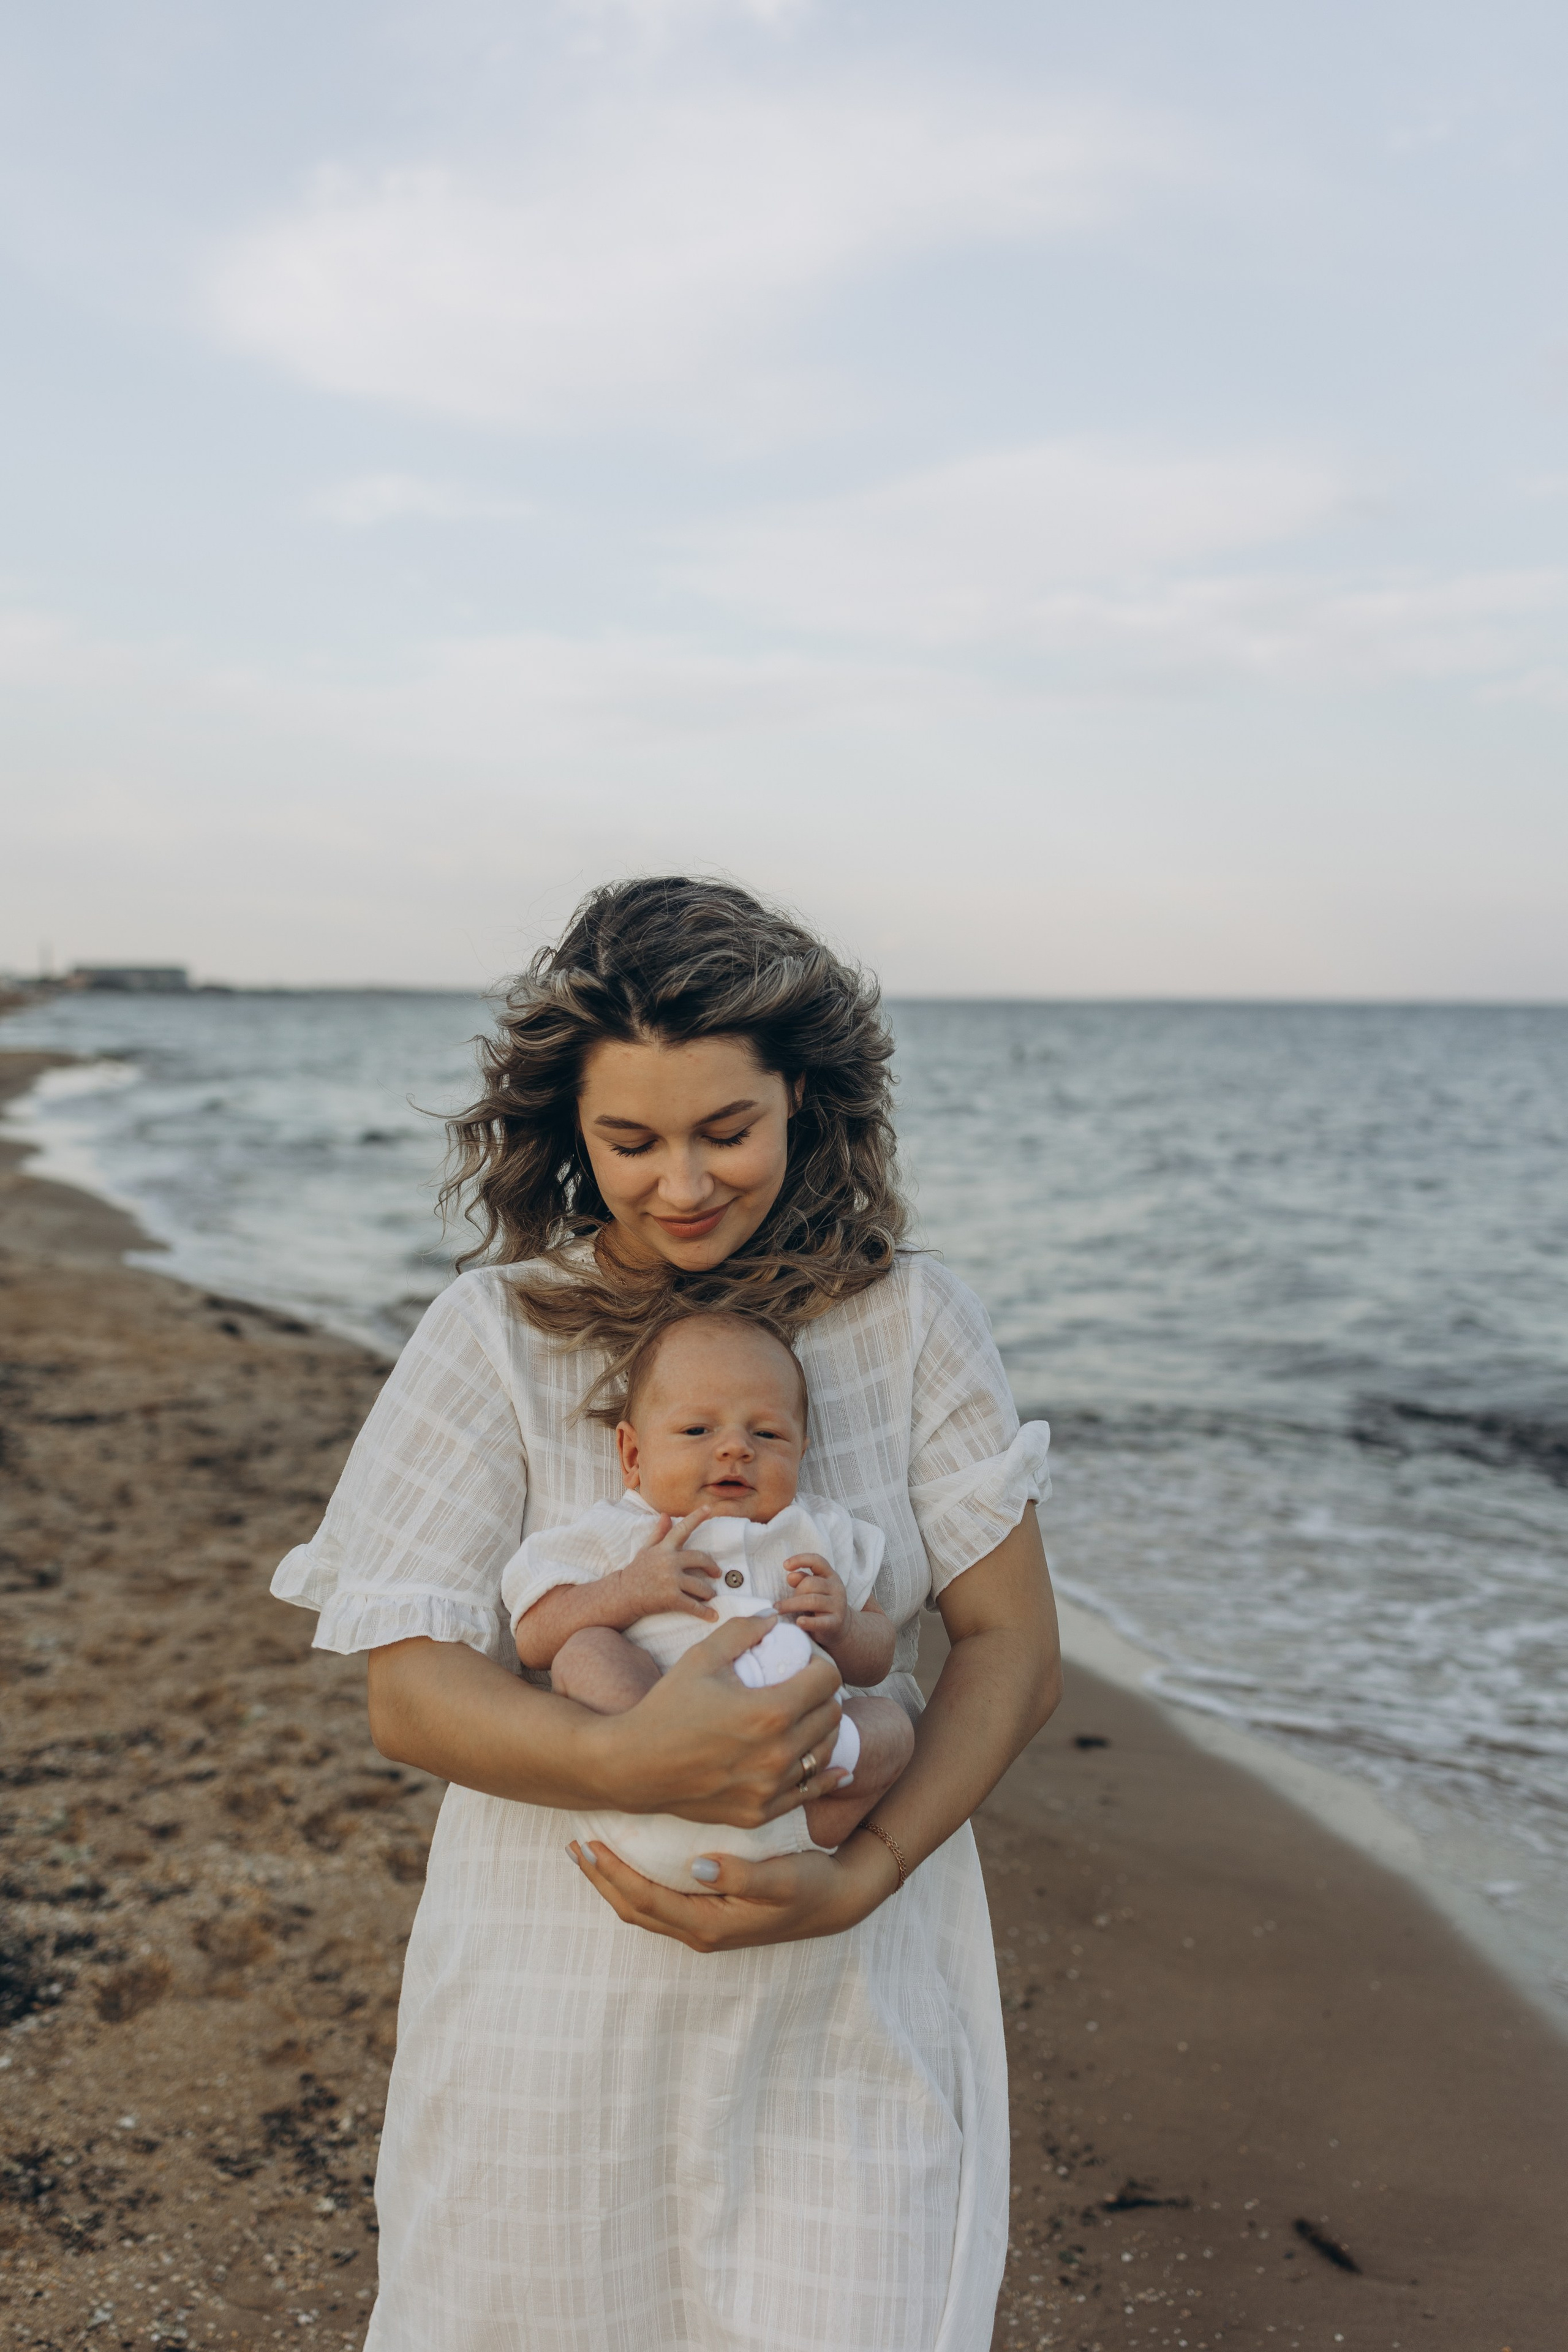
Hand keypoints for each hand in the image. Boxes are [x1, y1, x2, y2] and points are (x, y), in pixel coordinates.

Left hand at [568, 1830, 899, 1951]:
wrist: (837, 1901)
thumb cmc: (811, 1887)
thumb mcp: (783, 1879)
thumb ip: (743, 1874)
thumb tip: (698, 1867)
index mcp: (708, 1925)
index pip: (643, 1900)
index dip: (611, 1873)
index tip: (587, 1843)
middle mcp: (699, 1931)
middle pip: (632, 1909)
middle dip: (600, 1878)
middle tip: (575, 1843)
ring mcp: (703, 1927)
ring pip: (642, 1908)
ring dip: (613, 1881)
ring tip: (591, 1850)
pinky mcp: (709, 1915)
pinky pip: (658, 1901)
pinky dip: (634, 1881)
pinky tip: (630, 1856)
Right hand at [599, 1613, 848, 1826]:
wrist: (633, 1765)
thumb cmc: (666, 1707)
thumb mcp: (702, 1658)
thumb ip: (742, 1631)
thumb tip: (773, 1619)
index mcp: (770, 1712)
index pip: (828, 1681)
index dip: (822, 1665)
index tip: (807, 1664)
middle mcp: (778, 1752)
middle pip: (832, 1716)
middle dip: (824, 1695)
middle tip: (806, 1688)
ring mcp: (771, 1787)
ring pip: (826, 1753)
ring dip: (824, 1731)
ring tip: (807, 1719)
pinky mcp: (761, 1811)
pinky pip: (809, 1792)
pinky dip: (824, 1777)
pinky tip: (833, 1768)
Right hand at [612, 1507, 720, 1624]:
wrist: (622, 1595)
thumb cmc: (636, 1571)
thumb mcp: (646, 1550)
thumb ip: (658, 1533)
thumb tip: (665, 1515)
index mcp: (664, 1549)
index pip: (683, 1529)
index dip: (696, 1517)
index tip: (709, 1508)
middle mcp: (669, 1562)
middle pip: (701, 1559)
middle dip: (712, 1567)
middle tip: (716, 1573)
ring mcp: (671, 1580)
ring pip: (700, 1585)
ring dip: (708, 1592)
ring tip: (710, 1595)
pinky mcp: (671, 1598)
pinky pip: (693, 1605)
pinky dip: (705, 1612)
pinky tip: (713, 1616)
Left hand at [778, 1554, 847, 1647]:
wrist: (841, 1627)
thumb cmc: (820, 1605)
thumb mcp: (813, 1590)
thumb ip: (802, 1581)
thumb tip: (790, 1576)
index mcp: (830, 1576)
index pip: (817, 1561)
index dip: (801, 1560)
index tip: (785, 1565)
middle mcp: (836, 1588)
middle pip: (811, 1583)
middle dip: (795, 1591)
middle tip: (782, 1603)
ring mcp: (838, 1606)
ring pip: (813, 1600)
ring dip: (792, 1605)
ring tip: (778, 1610)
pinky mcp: (836, 1623)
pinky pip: (820, 1622)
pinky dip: (808, 1622)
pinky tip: (799, 1622)